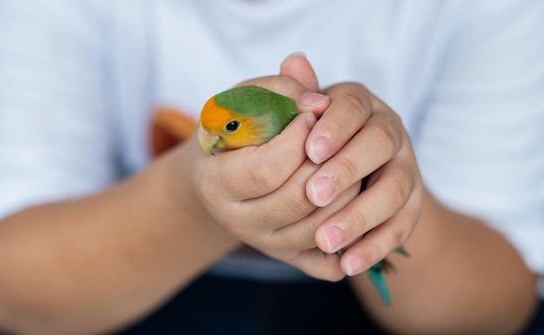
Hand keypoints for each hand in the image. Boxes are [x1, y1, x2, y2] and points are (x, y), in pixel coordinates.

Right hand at [187, 55, 359, 279]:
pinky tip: (351, 198)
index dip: (298, 140)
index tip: (313, 115)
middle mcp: (237, 222)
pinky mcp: (289, 258)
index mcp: (215, 183)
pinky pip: (327, 262)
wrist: (221, 174)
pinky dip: (349, 235)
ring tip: (347, 161)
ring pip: (319, 228)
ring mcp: (265, 244)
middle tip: (336, 139)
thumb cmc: (235, 130)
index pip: (267, 169)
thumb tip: (319, 102)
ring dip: (346, 191)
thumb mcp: (245, 101)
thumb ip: (280, 90)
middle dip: (328, 164)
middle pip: (298, 200)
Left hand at [305, 82, 422, 275]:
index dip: (335, 126)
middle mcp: (390, 133)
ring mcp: (406, 170)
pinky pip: (399, 228)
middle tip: (312, 194)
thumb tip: (293, 61)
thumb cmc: (315, 139)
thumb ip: (299, 93)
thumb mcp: (305, 117)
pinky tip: (347, 264)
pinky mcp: (410, 208)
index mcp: (362, 105)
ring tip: (325, 239)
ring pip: (394, 191)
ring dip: (359, 216)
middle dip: (346, 170)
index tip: (310, 149)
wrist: (349, 173)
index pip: (354, 106)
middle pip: (380, 145)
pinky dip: (374, 247)